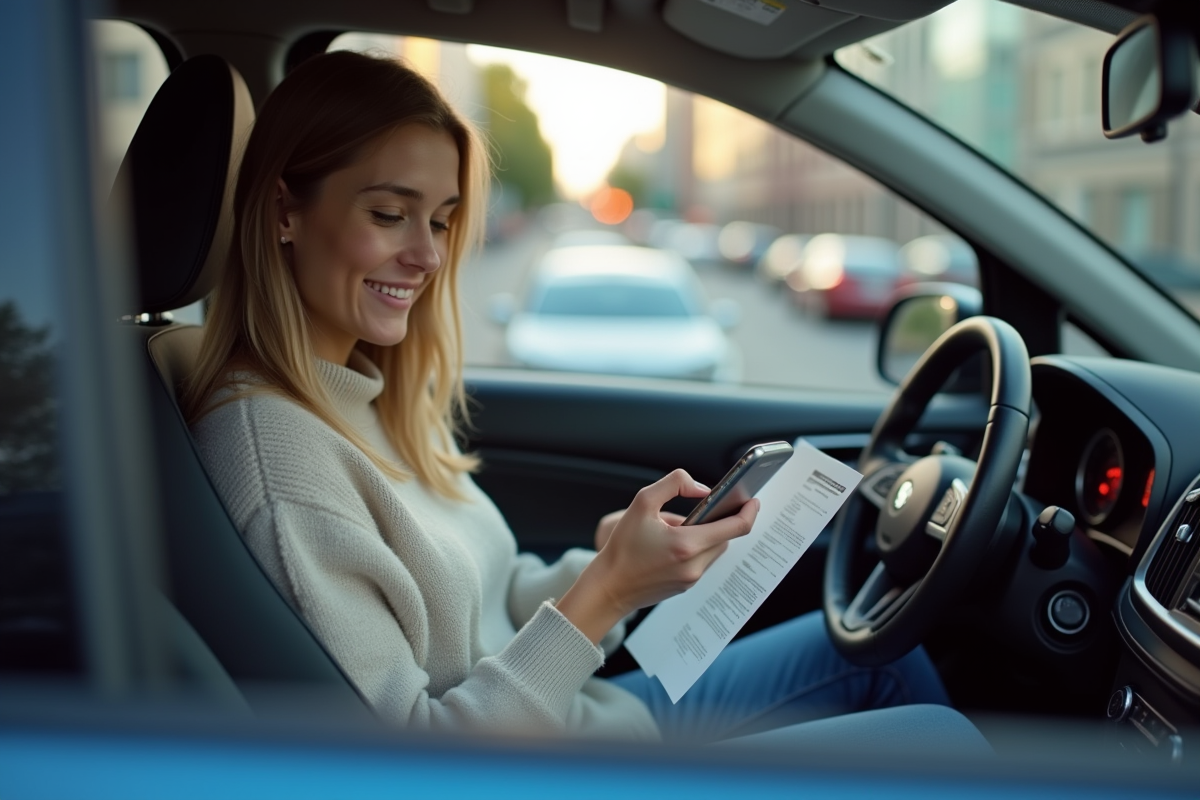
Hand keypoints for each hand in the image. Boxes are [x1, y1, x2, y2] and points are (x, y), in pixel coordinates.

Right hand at [558, 469, 758, 643]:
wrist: (609, 586)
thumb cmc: (622, 546)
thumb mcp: (642, 502)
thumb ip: (674, 484)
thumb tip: (702, 489)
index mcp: (687, 544)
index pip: (735, 527)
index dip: (749, 511)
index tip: (753, 499)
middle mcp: (694, 565)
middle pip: (726, 537)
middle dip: (719, 521)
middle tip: (705, 508)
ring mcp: (691, 579)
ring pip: (714, 550)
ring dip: (707, 535)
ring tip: (681, 526)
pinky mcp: (686, 586)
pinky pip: (701, 561)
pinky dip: (695, 548)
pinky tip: (674, 543)